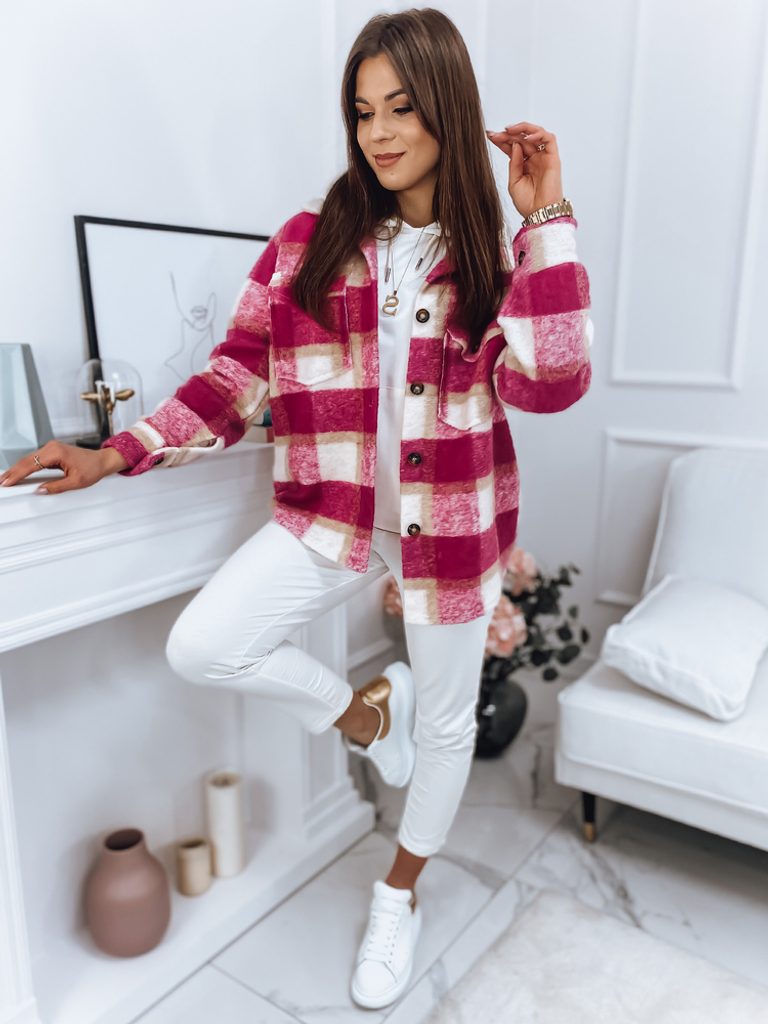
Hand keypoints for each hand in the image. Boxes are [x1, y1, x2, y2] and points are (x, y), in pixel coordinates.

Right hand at [0, 441, 128, 493]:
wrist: (102, 461)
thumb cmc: (93, 469)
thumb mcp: (76, 482)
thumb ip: (57, 487)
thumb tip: (39, 490)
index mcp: (56, 453)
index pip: (30, 465)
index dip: (17, 475)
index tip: (7, 482)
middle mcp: (51, 447)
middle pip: (26, 460)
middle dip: (12, 472)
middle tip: (1, 482)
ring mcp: (51, 448)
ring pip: (28, 459)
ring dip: (16, 469)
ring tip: (5, 479)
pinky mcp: (52, 451)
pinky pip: (34, 459)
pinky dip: (25, 466)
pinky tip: (17, 473)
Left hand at [486, 121, 563, 217]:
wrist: (538, 214)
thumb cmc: (527, 203)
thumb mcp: (513, 181)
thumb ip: (514, 162)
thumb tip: (515, 145)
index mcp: (525, 165)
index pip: (514, 147)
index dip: (502, 140)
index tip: (490, 135)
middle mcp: (535, 159)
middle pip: (522, 139)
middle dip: (508, 134)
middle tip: (496, 134)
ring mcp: (544, 158)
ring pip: (536, 134)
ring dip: (522, 129)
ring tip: (509, 131)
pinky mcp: (553, 158)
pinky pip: (549, 139)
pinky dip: (538, 134)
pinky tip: (526, 137)